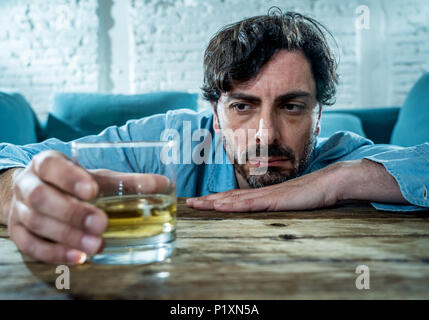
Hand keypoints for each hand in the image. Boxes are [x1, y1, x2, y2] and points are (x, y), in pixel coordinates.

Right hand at [8, 150, 168, 264]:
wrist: (36, 193)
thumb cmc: (74, 184)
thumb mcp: (96, 177)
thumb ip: (127, 182)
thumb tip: (164, 184)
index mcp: (46, 164)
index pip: (52, 166)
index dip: (69, 178)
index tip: (92, 190)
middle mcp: (29, 185)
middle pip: (42, 197)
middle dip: (72, 212)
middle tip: (102, 224)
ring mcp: (20, 210)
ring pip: (37, 223)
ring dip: (68, 236)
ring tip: (97, 245)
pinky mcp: (18, 233)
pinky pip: (31, 246)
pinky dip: (56, 253)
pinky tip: (80, 257)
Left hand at [187, 162, 342, 211]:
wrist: (329, 183)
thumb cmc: (311, 193)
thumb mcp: (289, 202)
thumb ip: (277, 205)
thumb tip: (266, 211)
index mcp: (264, 194)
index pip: (236, 197)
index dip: (217, 199)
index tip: (201, 202)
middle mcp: (261, 193)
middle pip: (230, 196)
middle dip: (208, 200)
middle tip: (189, 203)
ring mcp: (268, 195)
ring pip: (235, 199)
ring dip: (214, 202)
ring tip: (197, 204)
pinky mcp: (276, 200)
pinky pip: (252, 203)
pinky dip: (235, 205)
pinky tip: (222, 206)